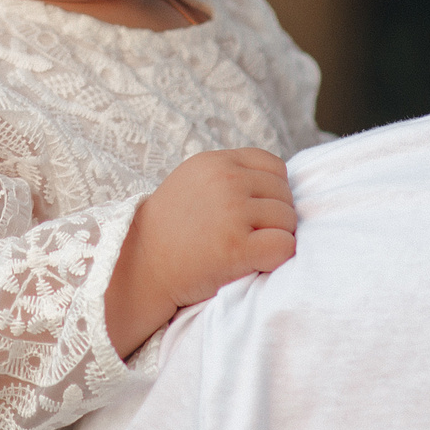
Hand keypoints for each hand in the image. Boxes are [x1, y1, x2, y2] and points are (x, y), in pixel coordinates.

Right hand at [104, 148, 296, 357]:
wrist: (141, 267)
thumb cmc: (172, 230)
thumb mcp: (194, 183)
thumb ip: (230, 175)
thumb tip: (281, 184)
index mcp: (215, 162)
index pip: (274, 167)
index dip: (272, 193)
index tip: (255, 214)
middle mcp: (225, 181)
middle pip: (284, 194)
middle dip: (276, 218)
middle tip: (250, 238)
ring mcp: (231, 213)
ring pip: (288, 220)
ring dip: (277, 238)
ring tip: (249, 250)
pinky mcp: (235, 247)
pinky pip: (284, 246)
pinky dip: (278, 258)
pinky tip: (256, 263)